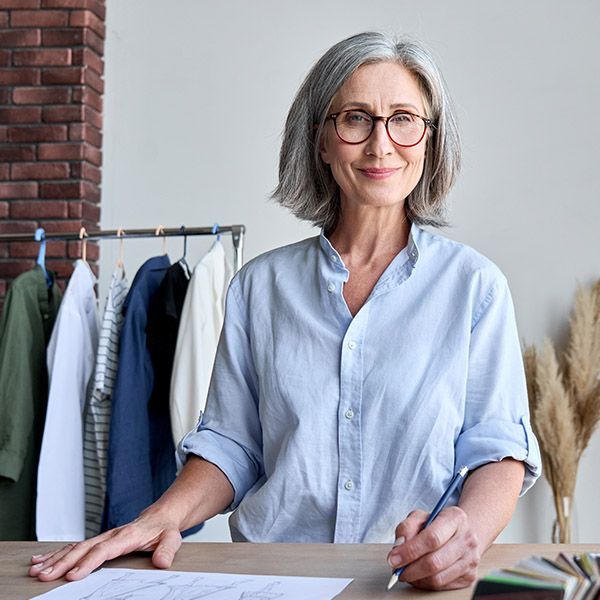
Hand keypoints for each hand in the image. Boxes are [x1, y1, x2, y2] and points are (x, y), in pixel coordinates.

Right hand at [28, 510, 182, 581]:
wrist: (160, 516)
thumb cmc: (164, 529)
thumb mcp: (172, 538)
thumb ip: (167, 550)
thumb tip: (162, 562)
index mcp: (126, 536)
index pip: (104, 550)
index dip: (88, 563)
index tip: (72, 576)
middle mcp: (111, 535)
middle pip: (83, 549)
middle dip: (62, 563)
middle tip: (44, 577)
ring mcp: (103, 538)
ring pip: (75, 548)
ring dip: (55, 559)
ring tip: (36, 571)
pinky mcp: (98, 541)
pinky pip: (74, 547)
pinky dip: (56, 554)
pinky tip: (40, 560)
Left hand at [386, 506, 480, 589]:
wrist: (464, 531)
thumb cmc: (439, 523)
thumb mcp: (421, 516)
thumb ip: (407, 527)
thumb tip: (399, 546)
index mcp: (455, 518)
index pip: (432, 538)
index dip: (410, 551)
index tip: (393, 558)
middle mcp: (467, 539)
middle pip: (435, 562)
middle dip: (410, 569)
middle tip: (396, 569)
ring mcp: (471, 560)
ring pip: (438, 578)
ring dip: (416, 578)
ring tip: (406, 572)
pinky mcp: (469, 577)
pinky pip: (442, 586)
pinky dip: (425, 583)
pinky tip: (419, 575)